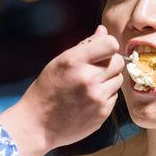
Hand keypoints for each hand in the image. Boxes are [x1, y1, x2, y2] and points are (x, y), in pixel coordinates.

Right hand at [0, 25, 123, 155]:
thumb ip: (84, 46)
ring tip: (89, 86)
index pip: (110, 44)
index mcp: (74, 61)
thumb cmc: (46, 91)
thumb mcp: (58, 63)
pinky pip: (114, 97)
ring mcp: (96, 98)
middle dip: (109, 63)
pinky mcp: (102, 113)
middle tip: (95, 70)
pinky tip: (88, 100)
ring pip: (118, 80)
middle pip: (117, 62)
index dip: (108, 46)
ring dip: (108, 80)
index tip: (102, 52)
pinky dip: (105, 96)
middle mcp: (87, 78)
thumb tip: (103, 31)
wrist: (37, 125)